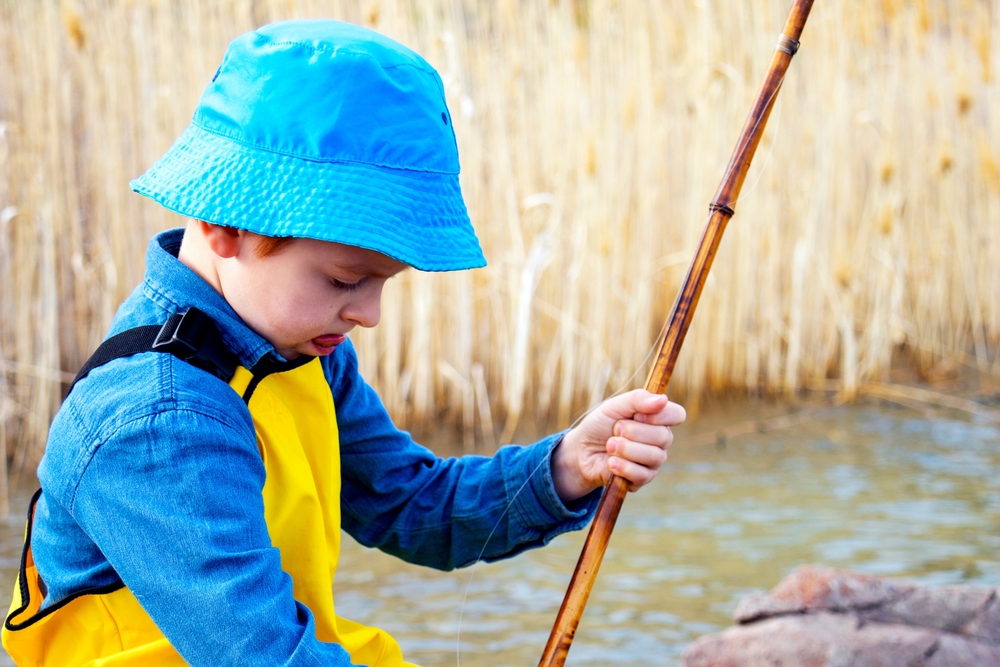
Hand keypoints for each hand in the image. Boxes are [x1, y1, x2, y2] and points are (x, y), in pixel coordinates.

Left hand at [551, 390, 685, 501]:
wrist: (581, 451)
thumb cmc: (600, 425)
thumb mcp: (614, 406)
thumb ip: (637, 400)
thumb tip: (663, 399)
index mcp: (657, 419)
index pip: (677, 415)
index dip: (660, 415)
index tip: (637, 415)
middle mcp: (660, 440)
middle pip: (663, 436)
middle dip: (633, 432)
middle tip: (614, 429)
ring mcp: (653, 461)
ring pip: (654, 456)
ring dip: (625, 449)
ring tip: (609, 445)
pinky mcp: (642, 479)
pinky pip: (642, 475)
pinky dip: (622, 467)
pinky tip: (610, 463)